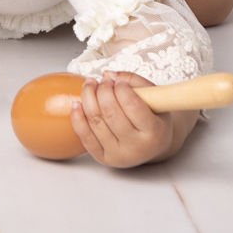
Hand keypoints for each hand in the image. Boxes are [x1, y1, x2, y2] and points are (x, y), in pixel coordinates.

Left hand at [70, 71, 194, 167]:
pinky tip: (77, 103)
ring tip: (90, 85)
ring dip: (88, 98)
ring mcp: (118, 155)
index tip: (118, 81)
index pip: (132, 105)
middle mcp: (136, 147)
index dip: (121, 88)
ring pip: (96, 122)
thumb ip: (134, 81)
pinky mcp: (103, 158)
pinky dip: (77, 118)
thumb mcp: (154, 97)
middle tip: (103, 80)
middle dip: (102, 90)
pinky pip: (85, 137)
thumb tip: (108, 74)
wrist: (153, 145)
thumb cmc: (154, 118)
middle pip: (110, 113)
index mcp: (154, 132)